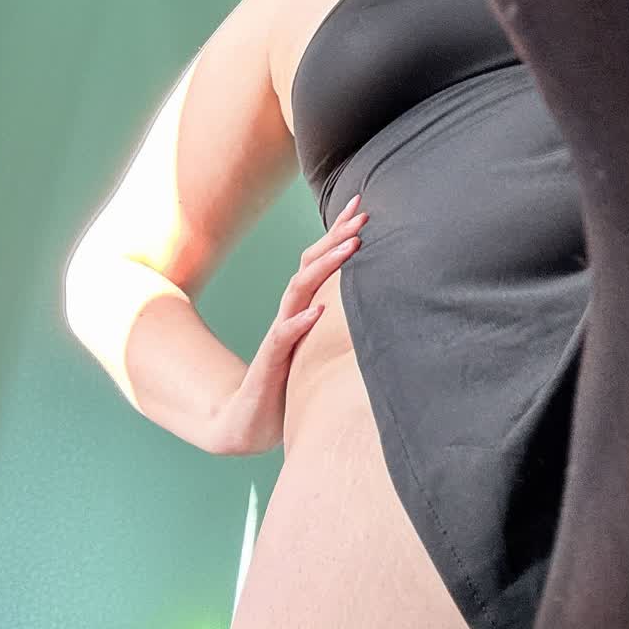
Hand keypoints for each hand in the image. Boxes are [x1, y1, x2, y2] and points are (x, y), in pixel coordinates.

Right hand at [206, 194, 366, 455]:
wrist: (249, 421)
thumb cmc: (290, 381)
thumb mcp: (320, 346)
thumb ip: (339, 324)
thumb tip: (379, 304)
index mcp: (303, 307)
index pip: (319, 261)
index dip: (337, 233)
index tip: (361, 207)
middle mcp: (290, 313)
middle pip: (309, 265)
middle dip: (335, 237)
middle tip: (363, 215)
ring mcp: (280, 334)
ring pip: (299, 291)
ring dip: (325, 266)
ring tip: (352, 247)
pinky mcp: (270, 361)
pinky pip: (284, 337)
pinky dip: (300, 322)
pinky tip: (318, 311)